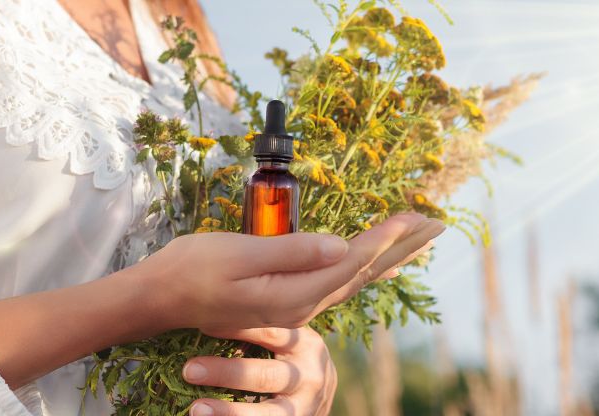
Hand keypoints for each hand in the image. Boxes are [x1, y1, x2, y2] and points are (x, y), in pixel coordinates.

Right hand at [136, 213, 444, 331]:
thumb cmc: (192, 270)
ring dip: (390, 256)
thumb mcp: (238, 255)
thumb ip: (291, 251)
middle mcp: (302, 305)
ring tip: (420, 237)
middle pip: (363, 272)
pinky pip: (339, 280)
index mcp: (293, 295)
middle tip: (437, 224)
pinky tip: (379, 261)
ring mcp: (297, 304)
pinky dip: (365, 265)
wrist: (161, 298)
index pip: (351, 262)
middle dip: (402, 247)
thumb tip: (341, 246)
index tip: (413, 217)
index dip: (384, 239)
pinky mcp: (289, 298)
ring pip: (355, 277)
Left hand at [183, 327, 334, 415]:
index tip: (202, 326)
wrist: (320, 397)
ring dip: (230, 411)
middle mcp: (309, 375)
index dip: (236, 329)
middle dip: (227, 372)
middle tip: (190, 370)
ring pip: (267, 412)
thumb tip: (208, 318)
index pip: (271, 332)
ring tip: (197, 409)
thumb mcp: (289, 341)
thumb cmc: (294, 360)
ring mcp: (304, 406)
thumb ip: (263, 332)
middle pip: (266, 375)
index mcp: (305, 344)